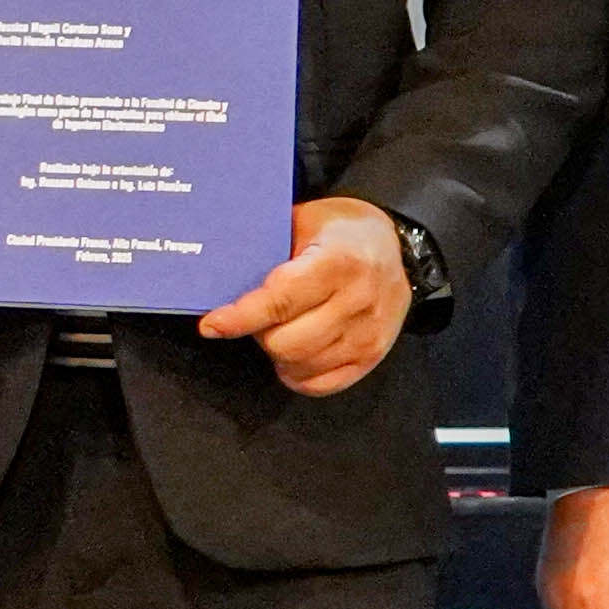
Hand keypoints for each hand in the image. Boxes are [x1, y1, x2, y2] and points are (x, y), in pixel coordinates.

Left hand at [199, 196, 415, 398]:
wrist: (396, 246)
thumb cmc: (341, 233)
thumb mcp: (304, 223)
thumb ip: (268, 252)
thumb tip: (219, 277)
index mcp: (338, 263)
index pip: (281, 301)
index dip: (241, 317)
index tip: (212, 325)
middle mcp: (357, 301)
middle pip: (286, 342)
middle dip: (259, 333)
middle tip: (259, 317)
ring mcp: (367, 333)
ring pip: (300, 366)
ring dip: (278, 354)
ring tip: (280, 329)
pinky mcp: (372, 356)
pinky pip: (321, 385)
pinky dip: (298, 374)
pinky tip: (294, 354)